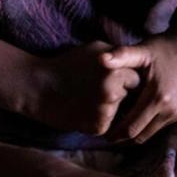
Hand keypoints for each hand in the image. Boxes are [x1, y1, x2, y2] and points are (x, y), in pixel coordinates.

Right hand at [18, 41, 140, 133]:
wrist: (39, 87)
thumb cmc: (67, 64)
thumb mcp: (96, 49)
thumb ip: (119, 56)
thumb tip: (136, 62)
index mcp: (115, 70)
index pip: (136, 79)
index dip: (126, 79)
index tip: (115, 78)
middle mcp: (113, 91)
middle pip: (130, 96)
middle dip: (121, 93)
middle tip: (99, 90)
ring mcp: (106, 110)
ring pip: (119, 110)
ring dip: (110, 107)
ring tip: (90, 99)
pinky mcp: (98, 127)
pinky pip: (108, 123)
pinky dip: (99, 119)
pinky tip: (85, 110)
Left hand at [103, 33, 176, 142]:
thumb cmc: (165, 48)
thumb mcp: (143, 50)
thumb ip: (122, 56)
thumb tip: (100, 59)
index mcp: (158, 98)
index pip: (131, 127)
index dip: (116, 134)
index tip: (104, 135)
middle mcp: (172, 111)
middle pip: (142, 135)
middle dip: (126, 136)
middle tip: (112, 133)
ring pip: (154, 131)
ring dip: (141, 128)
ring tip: (127, 120)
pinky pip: (166, 124)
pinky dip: (155, 120)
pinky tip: (147, 110)